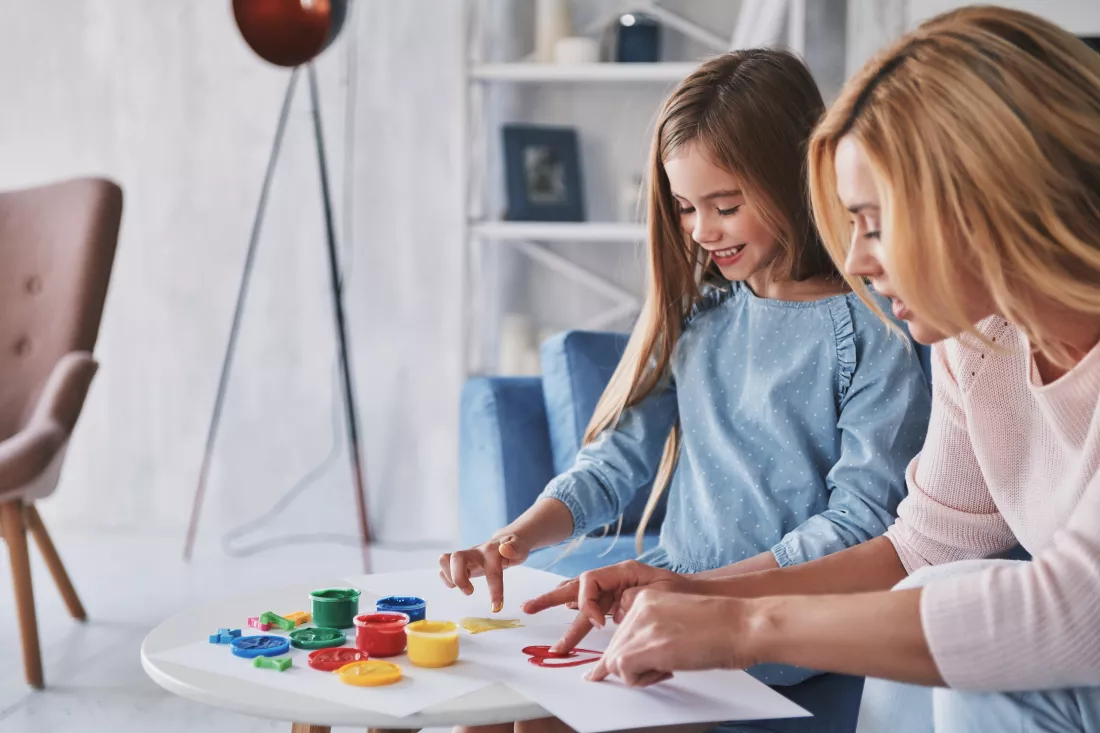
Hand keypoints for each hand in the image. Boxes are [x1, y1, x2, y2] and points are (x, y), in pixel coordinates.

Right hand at [438, 533, 531, 612]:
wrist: (505, 541)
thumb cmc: (513, 548)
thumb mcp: (520, 548)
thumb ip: (515, 548)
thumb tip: (505, 549)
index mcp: (492, 551)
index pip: (492, 570)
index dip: (494, 589)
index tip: (496, 608)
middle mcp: (476, 552)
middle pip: (457, 557)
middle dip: (459, 578)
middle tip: (470, 592)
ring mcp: (466, 555)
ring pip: (445, 559)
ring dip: (450, 576)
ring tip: (462, 586)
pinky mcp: (459, 561)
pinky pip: (443, 565)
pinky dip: (446, 577)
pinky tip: (456, 584)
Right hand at [521, 560, 693, 652]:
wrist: (697, 595)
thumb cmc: (682, 592)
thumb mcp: (658, 592)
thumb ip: (632, 599)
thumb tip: (613, 613)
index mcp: (622, 572)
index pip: (589, 582)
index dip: (587, 603)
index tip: (599, 624)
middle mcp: (614, 580)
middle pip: (576, 586)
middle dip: (551, 597)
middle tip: (529, 608)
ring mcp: (614, 591)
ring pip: (580, 598)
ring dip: (559, 608)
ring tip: (534, 612)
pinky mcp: (618, 603)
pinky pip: (592, 607)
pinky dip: (578, 613)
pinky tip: (567, 621)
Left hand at [586, 590, 758, 686]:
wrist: (741, 625)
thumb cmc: (721, 627)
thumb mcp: (677, 619)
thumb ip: (653, 630)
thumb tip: (636, 657)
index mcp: (646, 597)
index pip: (621, 630)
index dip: (632, 650)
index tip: (638, 662)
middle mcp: (638, 607)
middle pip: (615, 646)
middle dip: (632, 664)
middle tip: (662, 668)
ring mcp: (640, 626)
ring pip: (615, 660)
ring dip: (637, 673)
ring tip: (667, 667)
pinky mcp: (644, 646)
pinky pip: (622, 670)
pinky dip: (640, 679)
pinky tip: (665, 670)